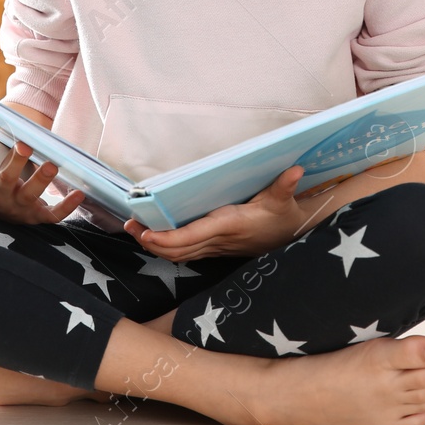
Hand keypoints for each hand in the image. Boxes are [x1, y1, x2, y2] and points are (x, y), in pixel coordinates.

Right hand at [0, 103, 83, 224]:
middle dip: (15, 162)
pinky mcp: (35, 217)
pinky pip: (52, 216)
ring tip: (52, 164)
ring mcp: (17, 208)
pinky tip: (79, 193)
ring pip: (30, 196)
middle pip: (6, 179)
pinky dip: (66, 207)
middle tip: (25, 144)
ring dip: (41, 181)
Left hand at [123, 166, 306, 261]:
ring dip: (155, 246)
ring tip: (134, 231)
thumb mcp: (283, 200)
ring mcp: (215, 248)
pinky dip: (167, 248)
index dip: (166, 238)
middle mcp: (218, 240)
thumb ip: (285, 186)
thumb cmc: (283, 217)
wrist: (291, 237)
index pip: (191, 236)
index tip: (146, 232)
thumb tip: (294, 171)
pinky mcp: (215, 250)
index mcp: (228, 225)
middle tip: (130, 226)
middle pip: (178, 249)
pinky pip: (186, 253)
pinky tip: (154, 238)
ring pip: (179, 254)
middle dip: (151, 241)